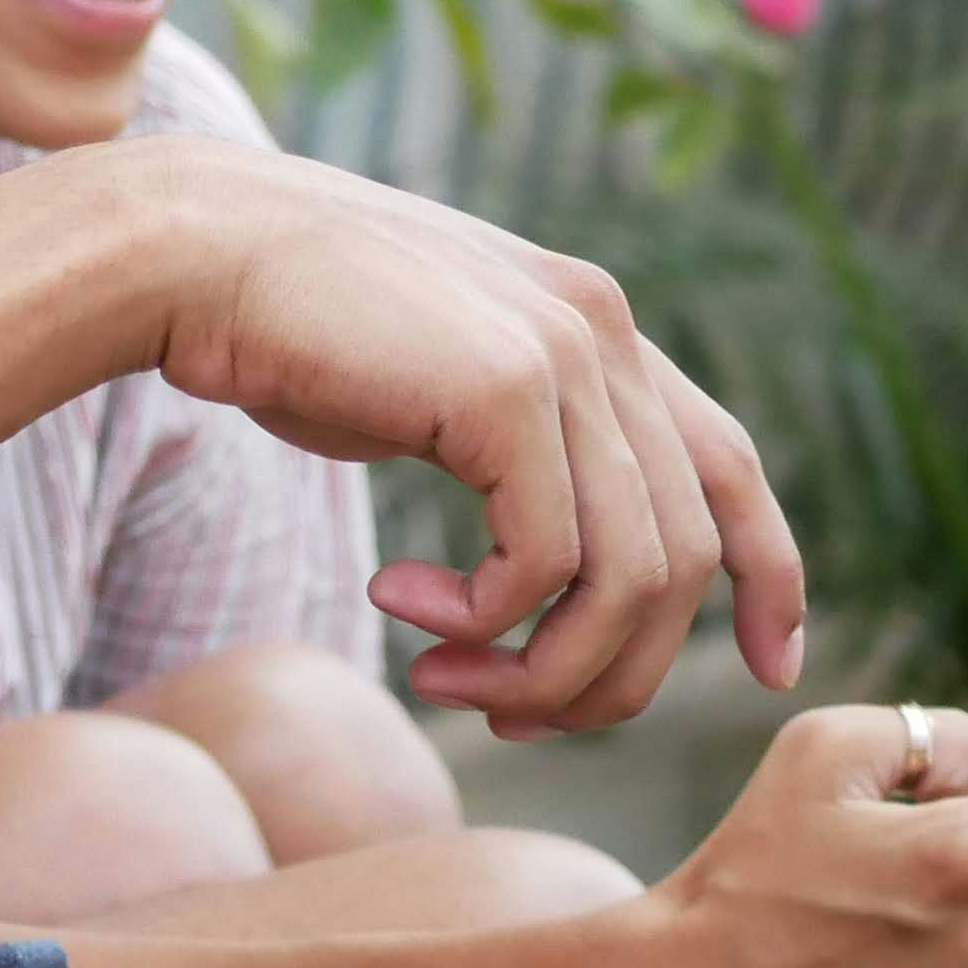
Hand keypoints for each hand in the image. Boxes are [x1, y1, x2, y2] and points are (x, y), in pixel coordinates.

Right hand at [108, 140, 807, 732]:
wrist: (192, 253)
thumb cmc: (283, 328)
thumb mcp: (433, 387)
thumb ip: (510, 447)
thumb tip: (551, 574)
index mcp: (592, 324)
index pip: (727, 463)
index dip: (770, 572)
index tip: (775, 664)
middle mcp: (601, 330)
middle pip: (682, 557)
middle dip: (606, 671)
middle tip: (500, 714)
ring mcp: (563, 354)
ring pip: (629, 578)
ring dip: (542, 668)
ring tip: (442, 679)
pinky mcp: (506, 390)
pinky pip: (544, 565)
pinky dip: (481, 619)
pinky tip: (394, 602)